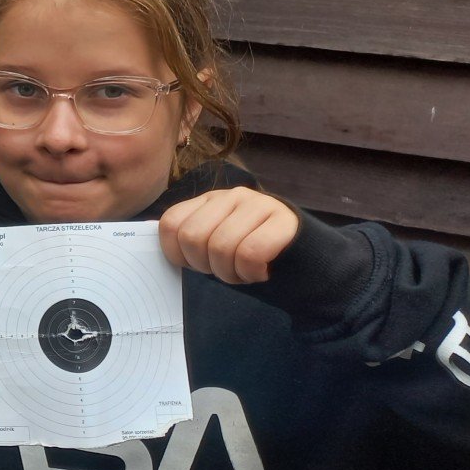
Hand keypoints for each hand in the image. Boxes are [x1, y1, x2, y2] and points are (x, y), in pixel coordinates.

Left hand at [158, 187, 300, 284]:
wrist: (307, 268)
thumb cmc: (253, 262)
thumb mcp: (216, 249)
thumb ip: (192, 243)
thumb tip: (162, 252)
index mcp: (208, 201)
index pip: (170, 224)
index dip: (177, 255)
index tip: (199, 266)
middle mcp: (232, 196)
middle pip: (193, 236)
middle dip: (206, 267)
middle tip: (228, 272)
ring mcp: (259, 203)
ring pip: (221, 246)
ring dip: (232, 273)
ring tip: (247, 272)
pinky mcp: (284, 219)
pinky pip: (250, 253)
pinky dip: (252, 273)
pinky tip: (263, 272)